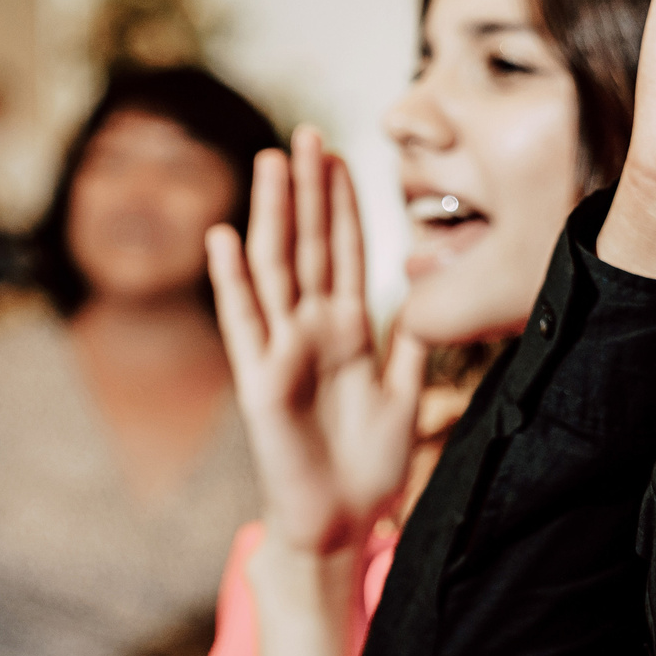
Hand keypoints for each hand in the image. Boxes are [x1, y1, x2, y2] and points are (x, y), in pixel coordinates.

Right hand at [208, 126, 426, 555]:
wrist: (342, 521)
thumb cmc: (369, 463)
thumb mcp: (405, 393)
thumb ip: (412, 343)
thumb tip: (430, 295)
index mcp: (347, 328)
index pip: (345, 251)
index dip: (343, 204)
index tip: (340, 154)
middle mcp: (310, 329)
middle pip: (309, 246)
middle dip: (309, 191)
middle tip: (306, 134)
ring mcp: (282, 350)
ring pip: (275, 268)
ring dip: (273, 215)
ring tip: (271, 162)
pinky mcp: (260, 381)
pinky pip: (244, 324)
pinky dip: (232, 281)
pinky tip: (225, 237)